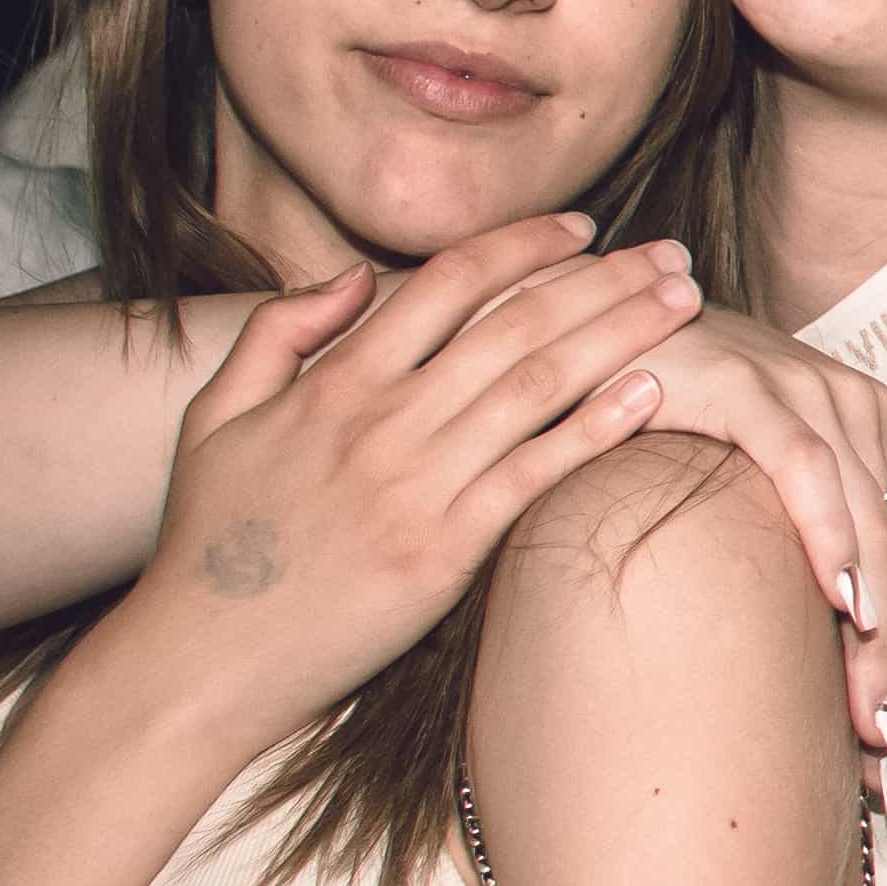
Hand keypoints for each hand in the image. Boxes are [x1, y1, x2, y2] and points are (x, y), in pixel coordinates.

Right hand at [102, 217, 704, 756]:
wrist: (202, 659)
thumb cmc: (210, 539)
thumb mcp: (213, 419)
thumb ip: (276, 335)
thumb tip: (353, 279)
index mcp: (331, 384)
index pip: (445, 284)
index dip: (521, 245)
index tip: (583, 226)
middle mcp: (380, 423)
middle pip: (513, 324)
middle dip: (603, 279)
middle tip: (672, 251)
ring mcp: (415, 485)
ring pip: (538, 386)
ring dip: (621, 334)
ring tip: (684, 301)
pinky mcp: (443, 550)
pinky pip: (534, 475)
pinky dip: (596, 429)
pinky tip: (653, 393)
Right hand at [619, 301, 886, 762]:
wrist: (566, 329)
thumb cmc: (646, 424)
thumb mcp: (728, 495)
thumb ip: (777, 560)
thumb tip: (804, 676)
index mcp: (859, 431)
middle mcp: (847, 404)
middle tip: (885, 753)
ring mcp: (798, 384)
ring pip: (867, 515)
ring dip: (876, 619)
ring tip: (869, 706)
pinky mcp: (742, 379)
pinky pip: (802, 463)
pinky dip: (827, 529)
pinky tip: (838, 596)